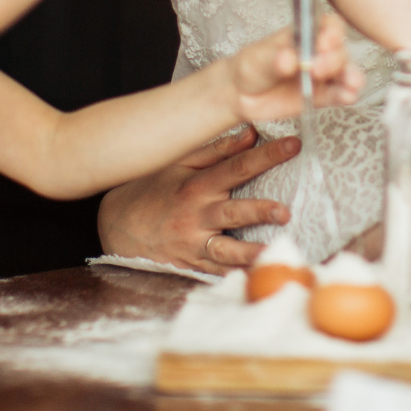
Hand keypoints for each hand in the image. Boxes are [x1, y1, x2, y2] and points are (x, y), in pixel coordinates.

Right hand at [97, 126, 300, 274]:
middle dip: (259, 211)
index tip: (294, 145)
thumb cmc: (152, 189)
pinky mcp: (191, 264)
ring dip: (250, 252)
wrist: (117, 225)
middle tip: (284, 211)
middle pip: (233, 212)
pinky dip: (235, 275)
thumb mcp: (178, 163)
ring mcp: (193, 243)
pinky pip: (217, 272)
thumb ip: (216, 149)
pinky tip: (257, 277)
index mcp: (197, 185)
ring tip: (273, 253)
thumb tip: (251, 133)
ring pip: (226, 250)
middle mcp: (197, 216)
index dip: (266, 155)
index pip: (237, 166)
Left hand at [227, 15, 362, 121]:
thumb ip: (276, 57)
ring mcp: (323, 75)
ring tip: (349, 83)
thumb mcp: (260, 57)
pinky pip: (340, 94)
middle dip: (333, 59)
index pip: (329, 25)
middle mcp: (320, 52)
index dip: (332, 32)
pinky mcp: (323, 96)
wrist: (243, 93)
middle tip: (316, 69)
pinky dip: (347, 94)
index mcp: (307, 33)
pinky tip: (348, 96)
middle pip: (339, 50)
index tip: (324, 42)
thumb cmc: (253, 65)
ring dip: (351, 76)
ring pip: (346, 72)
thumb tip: (290, 58)